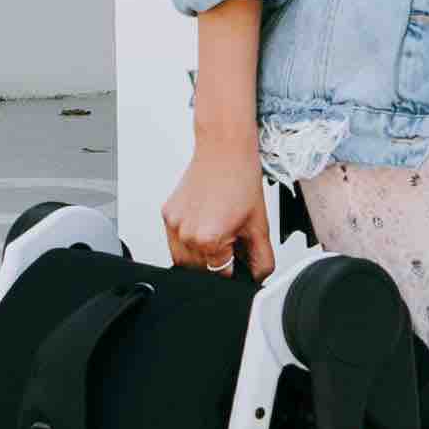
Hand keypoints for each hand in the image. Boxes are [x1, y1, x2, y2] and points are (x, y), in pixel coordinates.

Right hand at [162, 140, 270, 271]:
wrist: (224, 150)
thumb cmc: (240, 181)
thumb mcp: (259, 226)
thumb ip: (261, 261)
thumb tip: (257, 279)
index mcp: (209, 239)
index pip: (220, 276)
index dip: (233, 267)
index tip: (238, 253)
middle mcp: (186, 234)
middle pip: (200, 271)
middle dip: (216, 261)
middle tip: (230, 237)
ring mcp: (173, 225)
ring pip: (184, 260)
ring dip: (200, 254)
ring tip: (216, 228)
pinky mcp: (166, 215)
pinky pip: (175, 241)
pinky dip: (189, 239)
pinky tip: (204, 220)